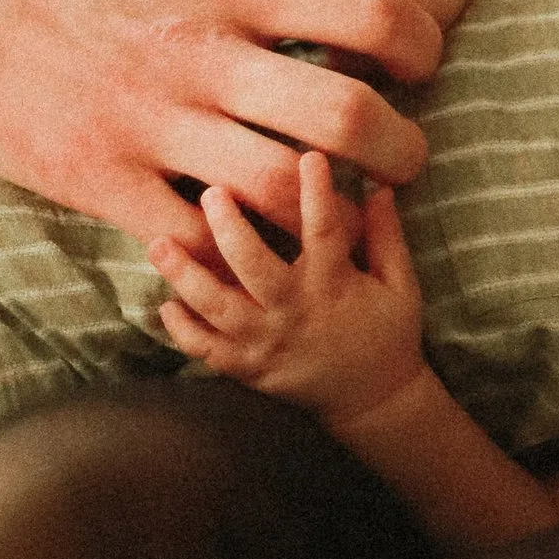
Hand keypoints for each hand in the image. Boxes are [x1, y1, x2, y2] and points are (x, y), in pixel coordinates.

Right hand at [0, 0, 441, 251]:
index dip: (417, 43)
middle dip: (401, 151)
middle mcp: (200, 57)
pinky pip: (191, 243)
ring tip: (338, 216)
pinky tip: (247, 249)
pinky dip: (233, 255)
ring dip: (331, 216)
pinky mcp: (100, 181)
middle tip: (406, 160)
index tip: (419, 63)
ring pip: (282, 194)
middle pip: (346, 118)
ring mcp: (150, 125)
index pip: (368, 11)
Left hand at [152, 158, 424, 422]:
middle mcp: (295, 311)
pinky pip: (208, 350)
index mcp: (334, 284)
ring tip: (159, 244)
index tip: (309, 157)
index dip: (316, 192)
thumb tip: (378, 185)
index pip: (326, 229)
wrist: (375, 402)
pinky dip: (183, 329)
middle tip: (210, 191)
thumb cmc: (389, 334)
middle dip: (229, 228)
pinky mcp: (250, 369)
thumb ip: (386, 236)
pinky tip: (166, 303)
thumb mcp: (399, 284)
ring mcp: (268, 342)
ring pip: (218, 308)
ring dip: (186, 275)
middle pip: (254, 265)